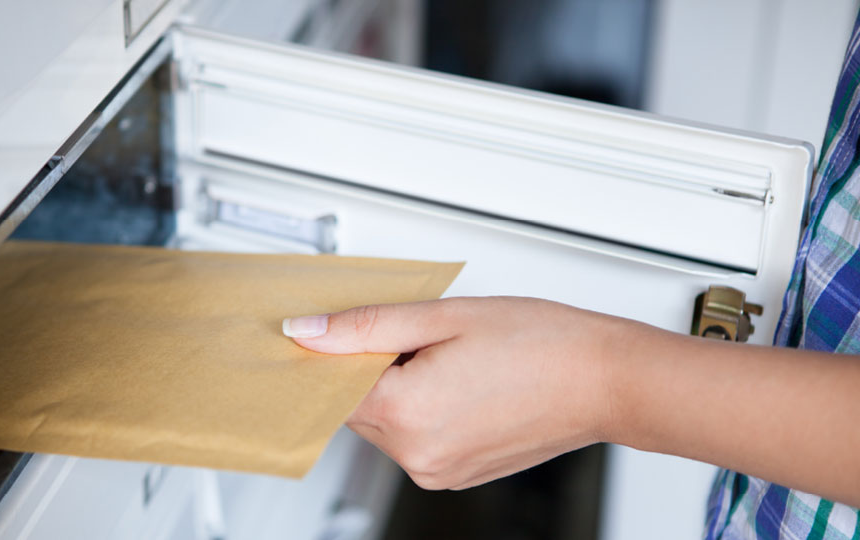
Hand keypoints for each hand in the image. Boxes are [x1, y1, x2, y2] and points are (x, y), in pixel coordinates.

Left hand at [283, 296, 630, 489]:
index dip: (336, 350)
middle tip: (418, 334)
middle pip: (357, 406)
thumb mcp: (442, 317)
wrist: (605, 379)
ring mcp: (440, 472)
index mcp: (407, 414)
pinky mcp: (459, 475)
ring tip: (450, 357)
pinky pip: (417, 439)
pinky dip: (423, 409)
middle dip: (373, 367)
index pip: (331, 385)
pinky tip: (459, 381)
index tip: (347, 328)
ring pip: (386, 423)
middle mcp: (419, 456)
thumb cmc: (541, 344)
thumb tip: (306, 333)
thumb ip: (364, 326)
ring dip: (398, 388)